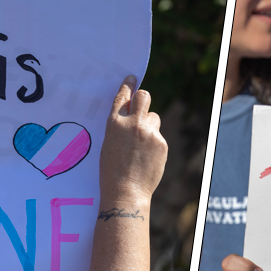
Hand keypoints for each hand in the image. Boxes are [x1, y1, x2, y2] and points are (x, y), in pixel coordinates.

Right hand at [99, 75, 166, 207]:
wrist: (126, 191)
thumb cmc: (111, 171)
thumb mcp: (109, 143)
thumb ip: (120, 127)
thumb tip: (131, 116)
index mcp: (114, 123)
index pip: (123, 96)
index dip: (128, 85)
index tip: (132, 79)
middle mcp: (133, 124)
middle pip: (144, 96)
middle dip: (143, 98)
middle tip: (142, 104)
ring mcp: (149, 133)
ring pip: (154, 117)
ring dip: (149, 125)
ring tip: (141, 145)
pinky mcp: (161, 143)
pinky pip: (158, 136)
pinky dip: (154, 143)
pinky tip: (146, 158)